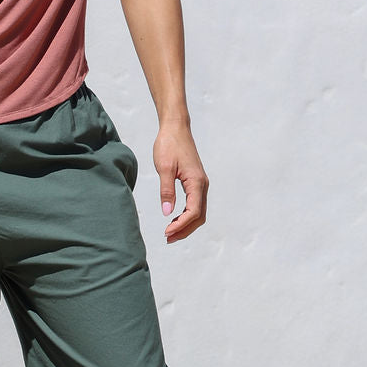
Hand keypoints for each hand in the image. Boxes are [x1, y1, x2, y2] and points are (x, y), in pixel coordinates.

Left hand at [154, 121, 207, 242]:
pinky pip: (195, 204)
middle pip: (199, 216)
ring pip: (198, 212)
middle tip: (168, 238)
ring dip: (186, 224)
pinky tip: (174, 218)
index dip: (181, 225)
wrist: (175, 128)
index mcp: (197, 182)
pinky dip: (186, 215)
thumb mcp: (164, 168)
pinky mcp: (196, 182)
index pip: (193, 212)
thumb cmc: (169, 144)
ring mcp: (200, 183)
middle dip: (185, 230)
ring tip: (170, 233)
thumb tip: (167, 213)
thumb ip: (166, 191)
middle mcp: (202, 185)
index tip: (167, 232)